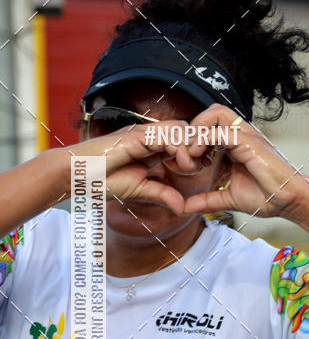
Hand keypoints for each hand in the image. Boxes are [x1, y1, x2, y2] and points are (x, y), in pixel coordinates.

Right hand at [69, 120, 202, 214]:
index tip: (201, 168)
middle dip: (197, 147)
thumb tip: (182, 209)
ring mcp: (143, 133)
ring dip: (188, 147)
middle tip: (198, 166)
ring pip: (179, 129)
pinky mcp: (135, 136)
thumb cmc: (102, 180)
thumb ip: (162, 194)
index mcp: (153, 147)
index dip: (196, 152)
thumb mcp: (140, 190)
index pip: (183, 141)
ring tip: (186, 167)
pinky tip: (177, 163)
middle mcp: (150, 136)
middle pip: (187, 130)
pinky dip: (176, 147)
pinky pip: (164, 135)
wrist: (76, 175)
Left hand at [181, 105, 307, 218]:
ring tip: (191, 151)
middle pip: (211, 113)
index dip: (192, 139)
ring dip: (198, 128)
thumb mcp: (228, 199)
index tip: (185, 162)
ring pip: (215, 113)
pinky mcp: (250, 143)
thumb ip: (207, 201)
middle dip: (193, 128)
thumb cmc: (267, 197)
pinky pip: (221, 131)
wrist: (289, 201)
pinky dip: (205, 139)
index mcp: (235, 145)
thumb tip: (185, 208)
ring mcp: (246, 137)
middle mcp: (240, 136)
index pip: (209, 127)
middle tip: (185, 152)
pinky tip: (198, 156)